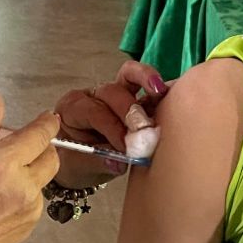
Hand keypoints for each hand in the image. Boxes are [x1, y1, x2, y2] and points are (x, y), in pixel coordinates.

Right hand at [0, 92, 59, 242]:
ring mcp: (30, 210)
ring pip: (43, 180)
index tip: (48, 116)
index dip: (46, 122)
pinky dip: (25, 194)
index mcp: (4, 164)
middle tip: (17, 148)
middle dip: (41, 147)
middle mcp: (24, 187)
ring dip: (31, 172)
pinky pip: (36, 201)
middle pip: (51, 157)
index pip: (39, 135)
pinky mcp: (29, 227)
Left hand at [53, 61, 167, 187]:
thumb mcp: (78, 166)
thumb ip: (97, 162)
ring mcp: (115, 93)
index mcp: (72, 108)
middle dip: (129, 110)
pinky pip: (145, 84)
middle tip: (144, 130)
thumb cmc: (74, 161)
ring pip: (129, 75)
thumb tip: (119, 163)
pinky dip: (158, 87)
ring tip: (160, 91)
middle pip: (112, 92)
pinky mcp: (134, 98)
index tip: (125, 147)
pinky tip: (169, 92)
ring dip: (146, 80)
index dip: (111, 127)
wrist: (78, 164)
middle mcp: (93, 95)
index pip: (94, 111)